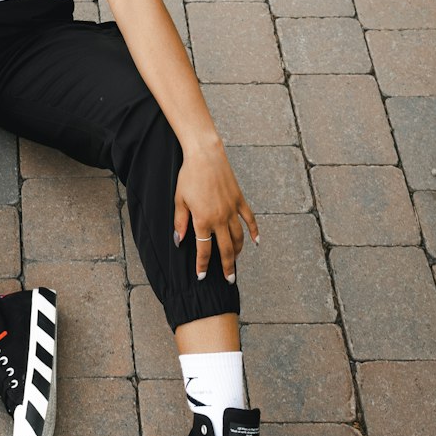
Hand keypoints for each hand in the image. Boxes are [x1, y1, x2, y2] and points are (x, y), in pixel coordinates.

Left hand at [173, 138, 258, 283]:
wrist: (205, 156)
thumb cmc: (188, 176)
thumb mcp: (179, 200)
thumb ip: (180, 222)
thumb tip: (179, 241)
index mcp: (203, 220)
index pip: (203, 250)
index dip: (202, 265)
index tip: (202, 277)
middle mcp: (220, 218)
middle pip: (225, 249)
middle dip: (227, 267)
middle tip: (229, 280)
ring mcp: (232, 210)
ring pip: (239, 237)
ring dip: (238, 251)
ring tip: (235, 261)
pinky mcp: (240, 200)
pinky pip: (250, 220)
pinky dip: (255, 232)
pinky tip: (257, 242)